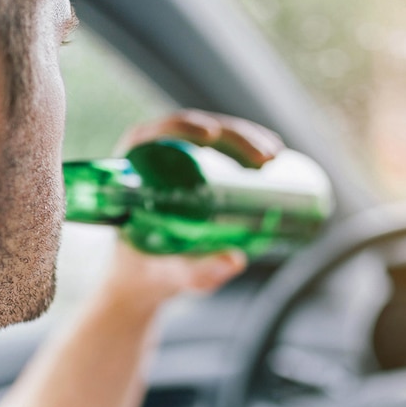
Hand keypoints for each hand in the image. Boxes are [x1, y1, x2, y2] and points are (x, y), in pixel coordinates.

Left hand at [102, 110, 284, 310]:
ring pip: (211, 136)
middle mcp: (150, 160)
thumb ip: (196, 272)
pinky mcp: (190, 171)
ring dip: (246, 137)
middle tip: (266, 158)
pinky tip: (270, 151)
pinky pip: (218, 147)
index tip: (212, 136)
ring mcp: (172, 163)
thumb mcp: (169, 273)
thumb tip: (235, 260)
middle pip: (193, 131)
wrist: (144, 281)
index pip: (155, 135)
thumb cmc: (147, 274)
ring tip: (275, 156)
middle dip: (234, 135)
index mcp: (130, 172)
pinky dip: (245, 144)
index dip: (184, 126)